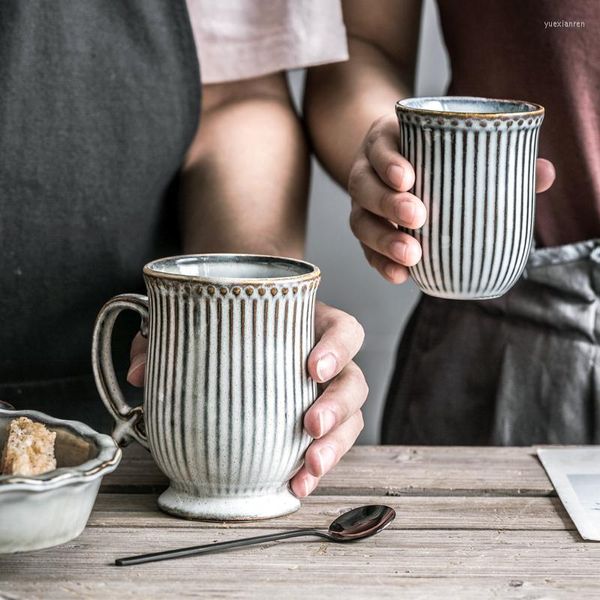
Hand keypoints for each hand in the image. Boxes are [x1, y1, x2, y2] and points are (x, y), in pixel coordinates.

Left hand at [126, 301, 367, 496]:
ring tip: (308, 470)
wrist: (237, 330)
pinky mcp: (314, 424)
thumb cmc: (226, 322)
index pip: (344, 330)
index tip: (312, 368)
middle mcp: (326, 361)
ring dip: (334, 447)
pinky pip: (328, 445)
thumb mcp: (200, 318)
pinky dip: (314, 467)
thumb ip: (165, 334)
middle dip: (338, 407)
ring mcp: (323, 394)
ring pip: (351, 420)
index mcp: (311, 326)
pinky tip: (296, 484)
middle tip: (310, 426)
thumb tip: (138, 372)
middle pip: (354, 381)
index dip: (337, 348)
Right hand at [348, 114, 555, 283]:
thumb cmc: (434, 153)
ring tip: (412, 255)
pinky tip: (401, 276)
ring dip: (383, 239)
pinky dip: (380, 263)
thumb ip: (498, 156)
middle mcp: (367, 172)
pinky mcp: (367, 229)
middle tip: (419, 216)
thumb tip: (545, 173)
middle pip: (363, 186)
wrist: (397, 163)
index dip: (389, 162)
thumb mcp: (455, 143)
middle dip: (387, 202)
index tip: (409, 177)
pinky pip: (365, 249)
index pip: (380, 147)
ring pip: (359, 221)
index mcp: (387, 142)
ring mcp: (363, 203)